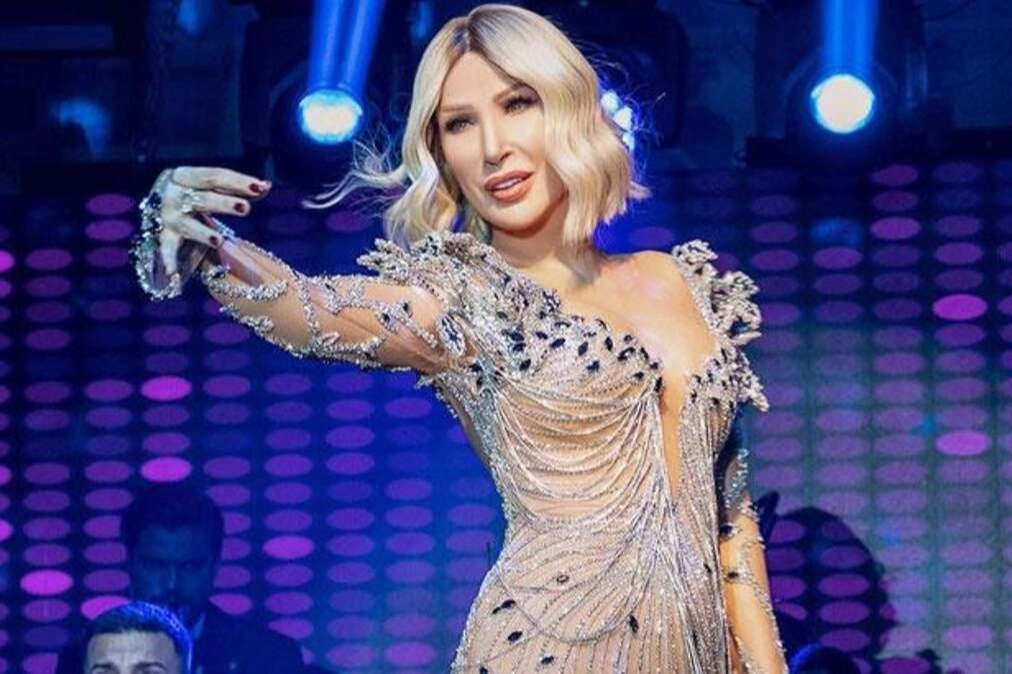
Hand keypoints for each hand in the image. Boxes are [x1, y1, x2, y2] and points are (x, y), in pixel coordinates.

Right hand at [146, 166, 270, 276]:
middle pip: (202, 198)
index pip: (214, 176)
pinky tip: (174, 275)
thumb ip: (237, 188)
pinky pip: (167, 250)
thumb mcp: (211, 189)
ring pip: (187, 225)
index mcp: (186, 176)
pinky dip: (169, 261)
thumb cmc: (193, 195)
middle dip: (224, 203)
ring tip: (219, 241)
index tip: (260, 187)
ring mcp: (167, 217)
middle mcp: (173, 194)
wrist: (155, 209)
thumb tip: (266, 185)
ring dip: (202, 233)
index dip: (237, 181)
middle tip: (246, 208)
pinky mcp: (163, 237)